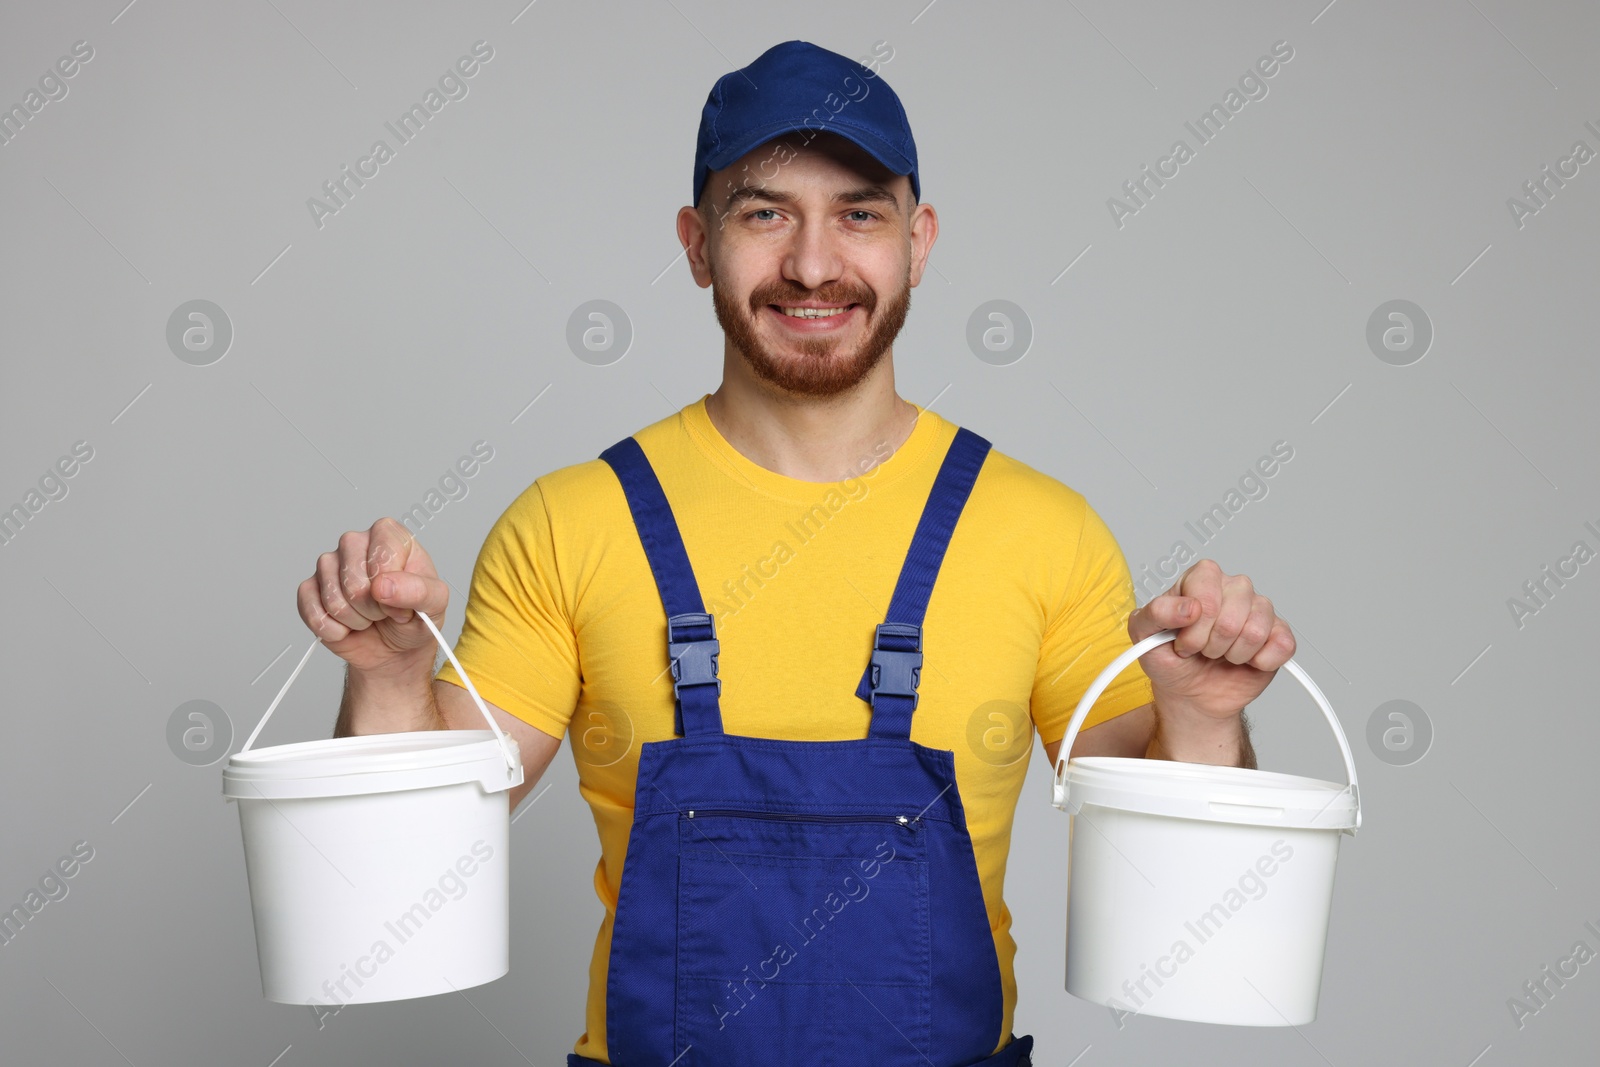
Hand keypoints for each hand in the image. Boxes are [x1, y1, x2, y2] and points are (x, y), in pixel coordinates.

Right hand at [296, 517, 449, 675]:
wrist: (394, 648)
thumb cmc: (415, 618)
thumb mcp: (435, 604)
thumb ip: (419, 591)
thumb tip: (383, 586)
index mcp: (389, 535)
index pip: (383, 555)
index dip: (393, 589)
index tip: (403, 600)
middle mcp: (356, 542)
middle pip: (353, 580)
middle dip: (373, 608)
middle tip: (384, 611)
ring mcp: (329, 564)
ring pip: (333, 598)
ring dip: (355, 620)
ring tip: (368, 617)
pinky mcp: (310, 588)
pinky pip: (313, 613)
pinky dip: (334, 630)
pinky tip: (347, 626)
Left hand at [1127, 559, 1294, 720]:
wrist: (1190, 693)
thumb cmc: (1169, 659)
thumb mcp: (1143, 635)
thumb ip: (1155, 613)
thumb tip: (1188, 607)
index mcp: (1200, 578)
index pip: (1206, 595)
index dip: (1194, 628)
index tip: (1183, 642)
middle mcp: (1232, 587)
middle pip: (1232, 616)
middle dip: (1211, 645)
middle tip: (1202, 651)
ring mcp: (1259, 609)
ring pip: (1256, 631)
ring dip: (1233, 655)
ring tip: (1220, 655)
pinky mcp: (1278, 634)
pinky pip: (1281, 645)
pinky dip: (1260, 662)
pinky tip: (1245, 661)